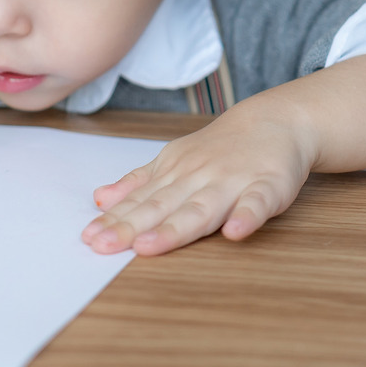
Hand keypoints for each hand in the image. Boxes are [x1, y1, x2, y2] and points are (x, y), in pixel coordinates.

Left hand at [81, 105, 317, 255]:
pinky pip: (257, 203)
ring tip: (150, 246)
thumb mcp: (175, 160)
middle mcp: (199, 178)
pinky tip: (235, 232)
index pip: (140, 201)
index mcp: (175, 173)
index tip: (89, 239)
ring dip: (176, 228)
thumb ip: (140, 183)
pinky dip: (247, 216)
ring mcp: (233, 182)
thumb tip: (100, 200)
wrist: (276, 120)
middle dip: (132, 228)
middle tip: (102, 246)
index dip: (115, 221)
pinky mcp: (268, 186)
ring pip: (202, 209)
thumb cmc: (222, 148)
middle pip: (162, 207)